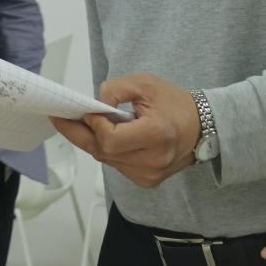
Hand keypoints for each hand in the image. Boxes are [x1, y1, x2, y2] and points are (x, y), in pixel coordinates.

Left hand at [50, 73, 198, 187]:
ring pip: (107, 161)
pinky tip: (109, 136)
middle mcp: (154, 160)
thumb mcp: (144, 83)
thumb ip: (114, 89)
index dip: (94, 125)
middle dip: (80, 133)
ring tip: (88, 123)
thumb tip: (92, 105)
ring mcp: (151, 175)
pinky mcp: (148, 181)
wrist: (204, 127)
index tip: (86, 110)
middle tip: (61, 118)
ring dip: (95, 142)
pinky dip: (109, 151)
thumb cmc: (175, 102)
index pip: (110, 139)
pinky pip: (116, 166)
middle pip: (103, 152)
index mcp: (157, 135)